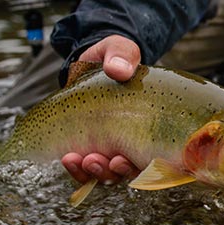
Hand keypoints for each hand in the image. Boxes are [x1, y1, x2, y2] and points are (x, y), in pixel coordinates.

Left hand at [62, 35, 141, 183]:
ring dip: (93, 171)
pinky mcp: (89, 148)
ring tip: (78, 159)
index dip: (143, 166)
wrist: (91, 63)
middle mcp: (134, 142)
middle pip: (128, 171)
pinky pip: (85, 169)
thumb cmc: (113, 59)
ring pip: (106, 174)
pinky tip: (68, 159)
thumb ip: (122, 55)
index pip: (156, 155)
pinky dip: (77, 169)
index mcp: (150, 125)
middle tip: (99, 160)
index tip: (123, 159)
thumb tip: (118, 70)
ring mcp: (111, 148)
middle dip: (112, 171)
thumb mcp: (120, 50)